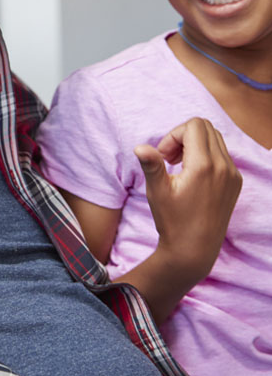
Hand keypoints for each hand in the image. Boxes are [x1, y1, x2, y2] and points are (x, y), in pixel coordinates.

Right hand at [117, 118, 241, 323]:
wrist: (194, 249)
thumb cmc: (172, 221)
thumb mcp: (157, 191)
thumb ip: (152, 165)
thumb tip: (139, 147)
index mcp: (204, 165)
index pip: (193, 126)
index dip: (173, 135)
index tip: (163, 157)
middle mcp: (223, 167)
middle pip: (205, 128)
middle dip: (183, 136)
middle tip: (169, 159)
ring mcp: (232, 174)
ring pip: (215, 139)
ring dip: (194, 145)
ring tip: (179, 167)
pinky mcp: (235, 182)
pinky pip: (222, 155)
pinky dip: (205, 156)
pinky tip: (192, 176)